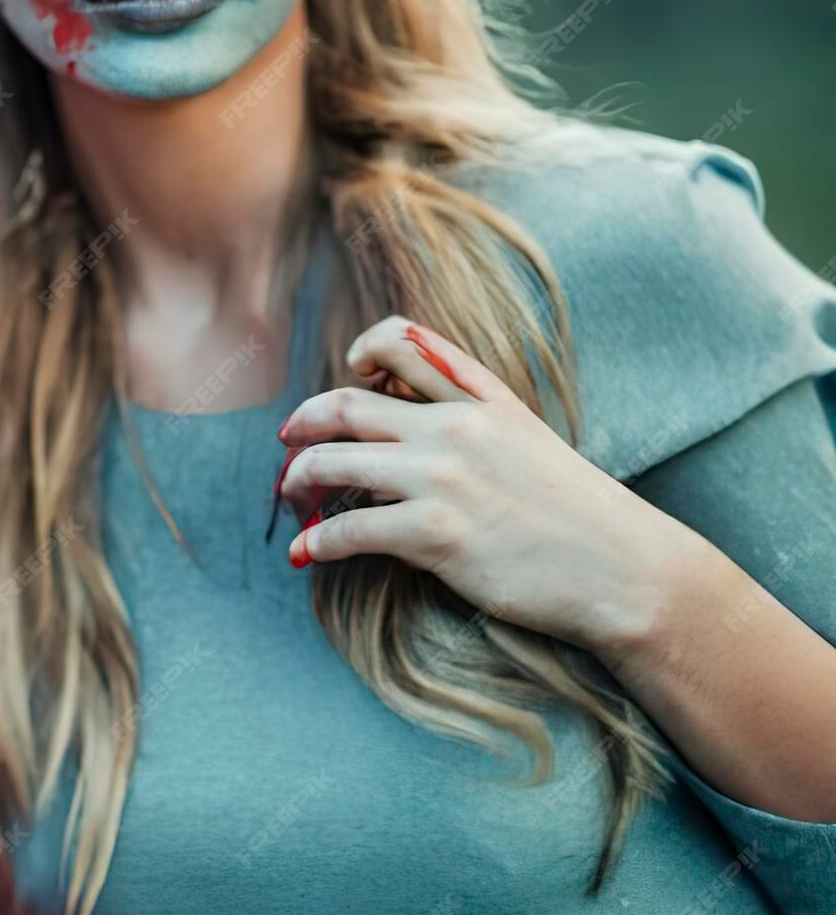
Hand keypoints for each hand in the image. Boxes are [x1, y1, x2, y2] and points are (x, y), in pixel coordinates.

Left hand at [273, 316, 693, 656]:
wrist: (627, 571)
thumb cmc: (581, 513)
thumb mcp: (531, 434)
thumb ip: (475, 405)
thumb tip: (403, 412)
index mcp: (480, 401)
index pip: (404, 343)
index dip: (363, 350)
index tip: (347, 369)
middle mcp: (453, 429)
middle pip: (347, 405)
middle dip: (303, 421)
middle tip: (287, 439)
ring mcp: (441, 479)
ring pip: (335, 461)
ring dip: (298, 477)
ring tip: (288, 494)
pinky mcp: (436, 534)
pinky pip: (350, 528)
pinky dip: (317, 540)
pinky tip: (304, 553)